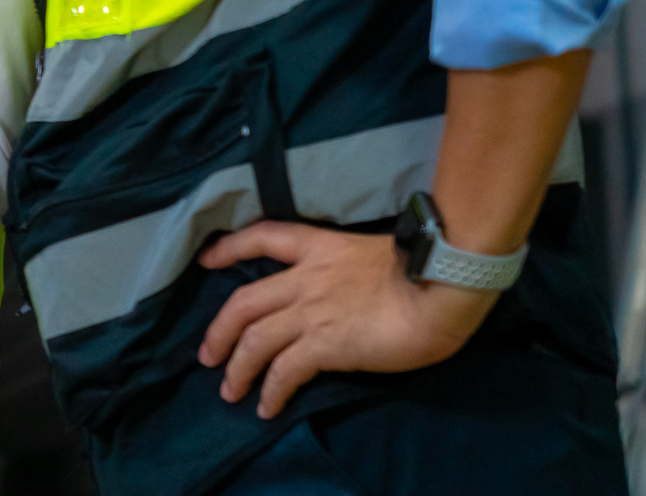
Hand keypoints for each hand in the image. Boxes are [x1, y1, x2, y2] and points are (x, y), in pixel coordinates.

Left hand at [195, 221, 496, 418]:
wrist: (439, 288)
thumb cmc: (421, 271)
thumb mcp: (372, 254)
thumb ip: (346, 270)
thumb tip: (346, 289)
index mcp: (318, 248)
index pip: (262, 237)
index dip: (229, 248)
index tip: (206, 260)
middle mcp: (304, 278)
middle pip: (242, 302)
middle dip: (219, 331)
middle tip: (207, 356)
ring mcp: (310, 312)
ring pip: (254, 340)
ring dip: (236, 369)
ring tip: (229, 392)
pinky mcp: (323, 344)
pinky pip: (283, 371)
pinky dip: (270, 390)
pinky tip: (266, 407)